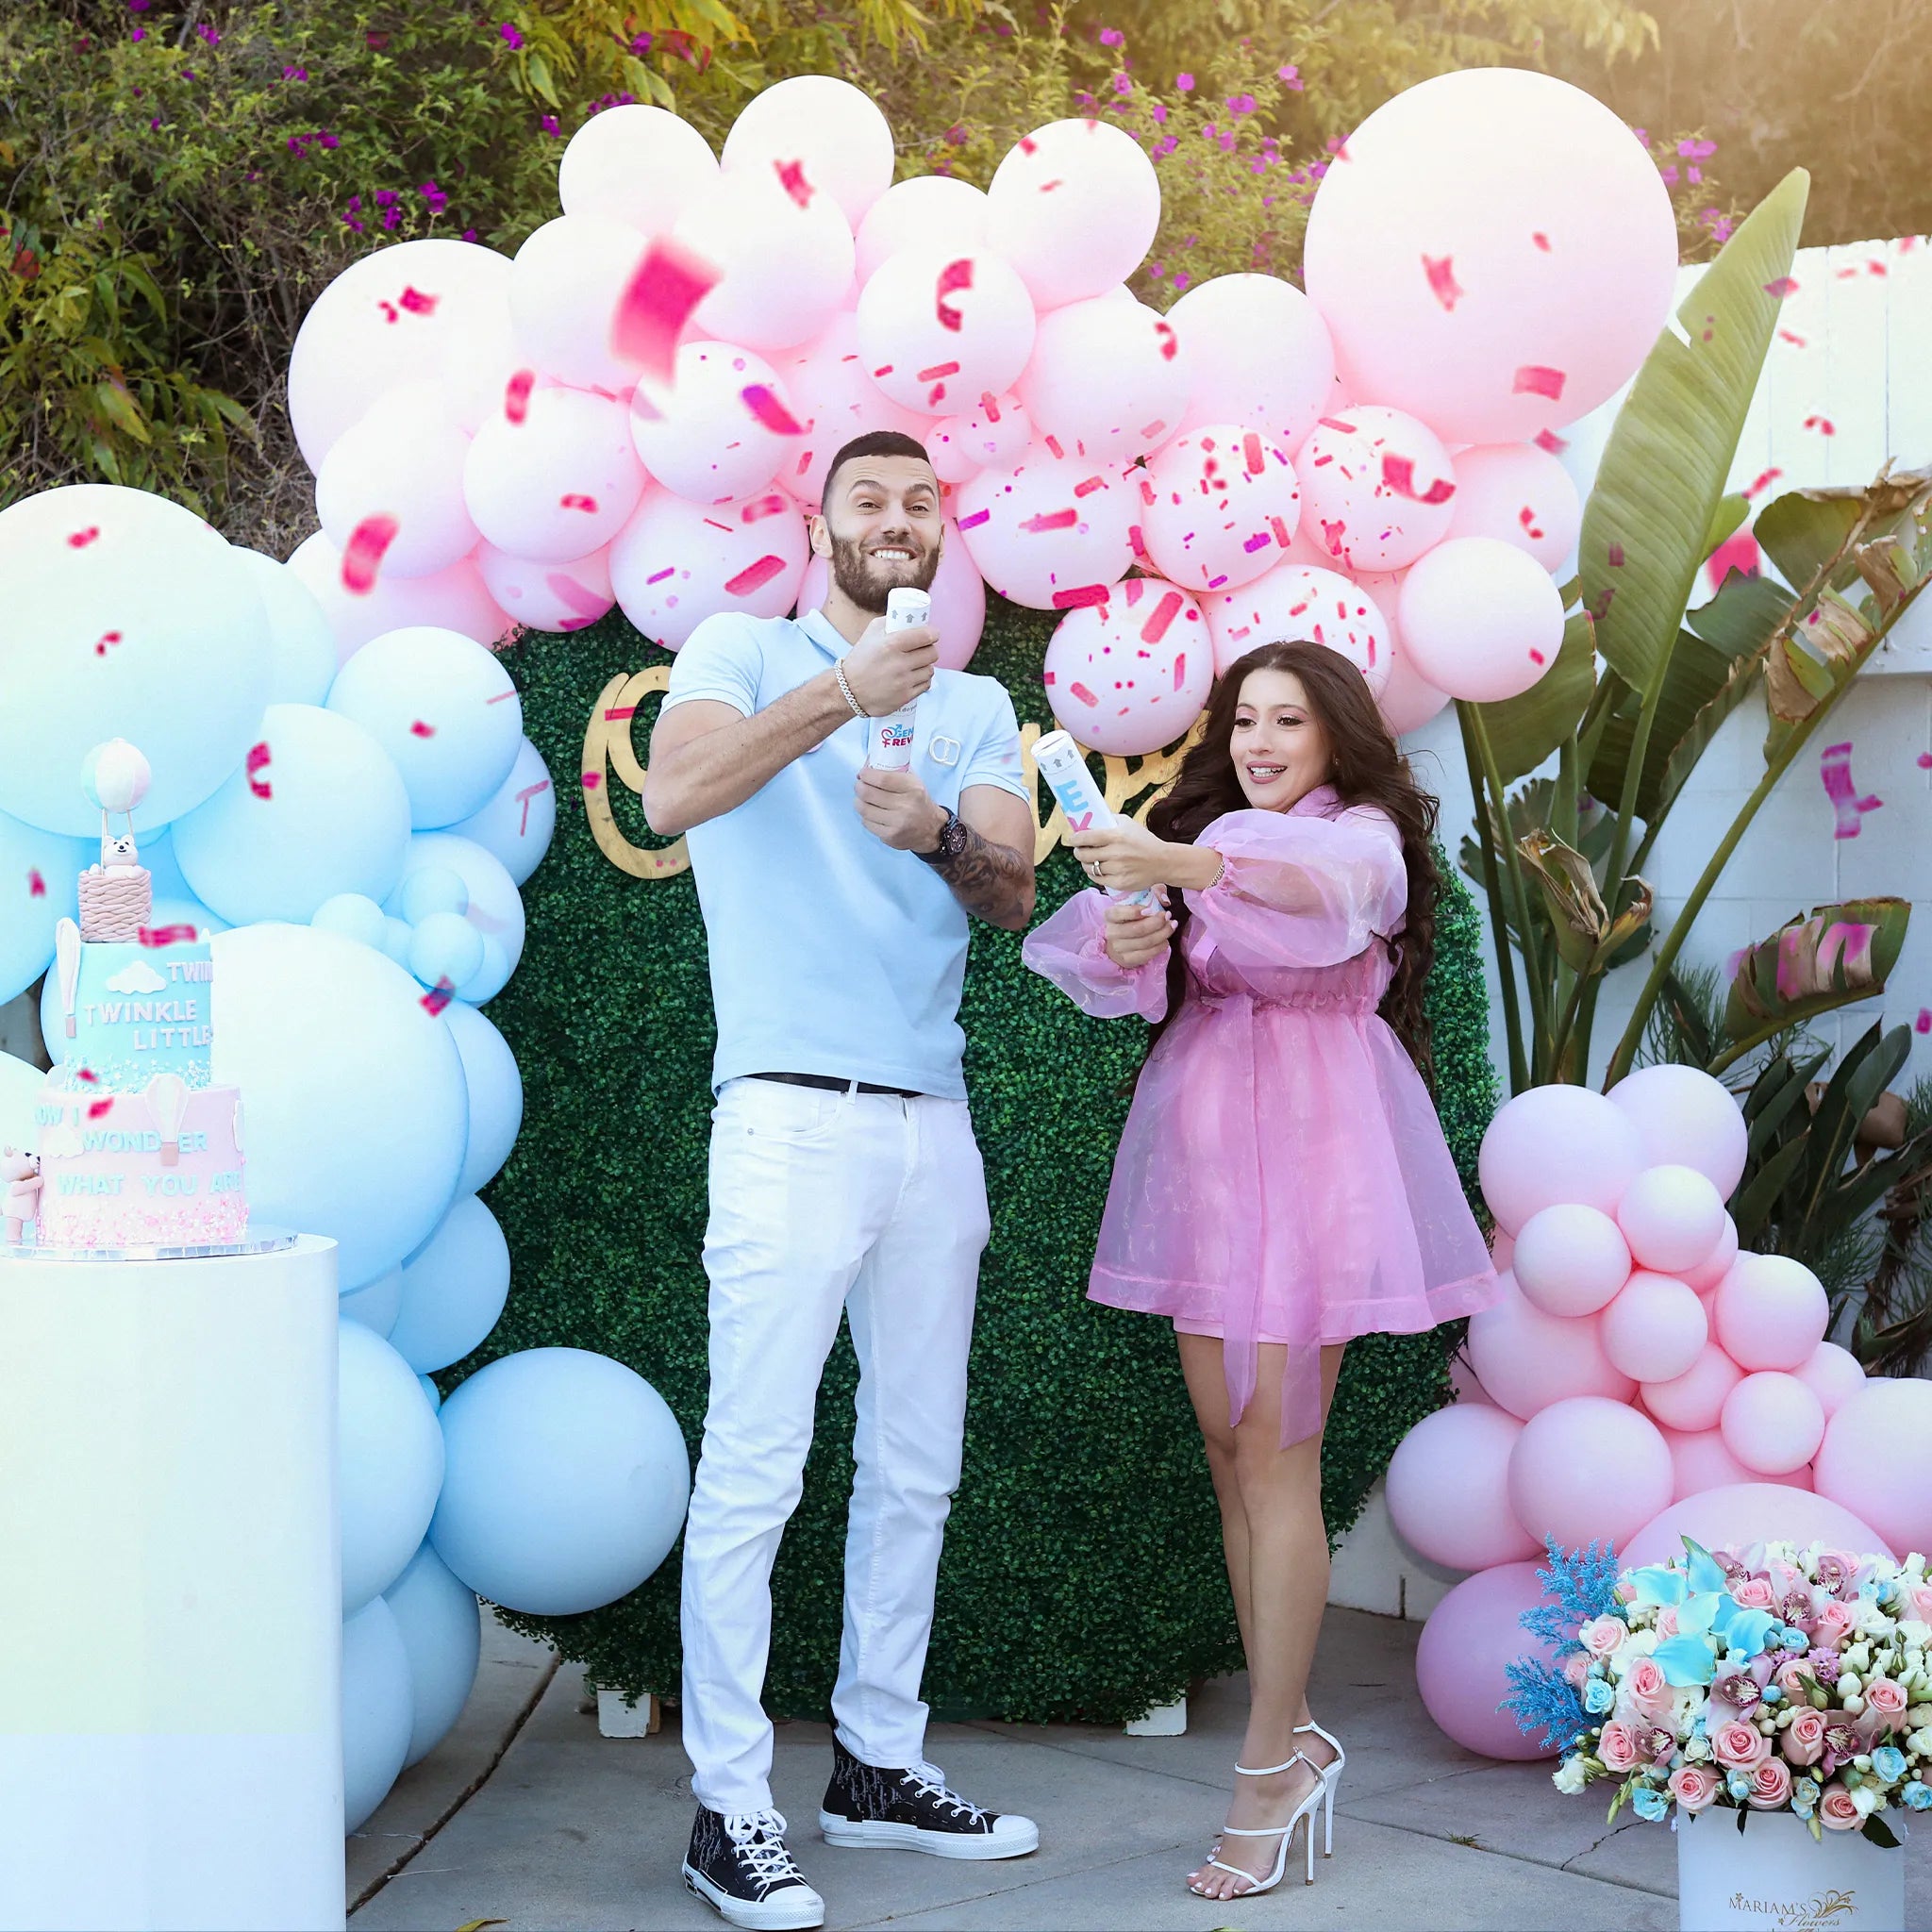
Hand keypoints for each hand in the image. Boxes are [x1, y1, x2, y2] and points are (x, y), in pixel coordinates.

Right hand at [842, 615, 938, 717]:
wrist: (848, 690)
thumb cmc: (860, 659)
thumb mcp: (870, 633)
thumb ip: (890, 622)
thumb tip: (910, 618)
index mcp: (891, 644)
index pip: (925, 636)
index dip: (933, 634)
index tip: (933, 634)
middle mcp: (899, 663)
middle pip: (932, 653)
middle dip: (930, 649)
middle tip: (924, 649)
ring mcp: (903, 682)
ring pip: (930, 670)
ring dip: (926, 666)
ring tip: (917, 664)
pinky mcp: (905, 697)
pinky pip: (925, 685)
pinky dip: (922, 680)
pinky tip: (914, 677)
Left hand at [854, 765, 945, 850]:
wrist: (931, 829)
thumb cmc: (919, 801)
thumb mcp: (913, 782)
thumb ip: (894, 770)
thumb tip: (868, 763)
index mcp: (913, 789)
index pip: (882, 779)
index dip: (867, 775)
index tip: (863, 773)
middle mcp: (906, 806)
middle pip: (868, 793)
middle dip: (859, 786)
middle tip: (859, 785)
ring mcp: (897, 823)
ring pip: (864, 809)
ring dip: (859, 801)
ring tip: (862, 799)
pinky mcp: (890, 836)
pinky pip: (867, 823)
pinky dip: (866, 816)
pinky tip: (871, 813)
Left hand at [1070, 820, 1206, 894]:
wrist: (1163, 861)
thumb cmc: (1144, 840)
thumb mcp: (1129, 824)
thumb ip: (1110, 820)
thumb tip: (1090, 819)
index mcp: (1116, 836)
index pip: (1086, 837)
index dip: (1075, 839)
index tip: (1072, 839)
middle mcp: (1116, 853)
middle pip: (1084, 854)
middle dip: (1078, 852)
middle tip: (1079, 851)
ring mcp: (1117, 869)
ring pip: (1090, 868)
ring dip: (1086, 864)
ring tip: (1089, 861)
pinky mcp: (1119, 883)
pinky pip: (1098, 879)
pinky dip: (1095, 875)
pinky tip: (1098, 870)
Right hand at [1103, 899, 1174, 970]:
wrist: (1119, 944)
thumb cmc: (1131, 919)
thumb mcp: (1136, 903)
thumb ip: (1151, 894)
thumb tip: (1164, 899)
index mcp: (1110, 916)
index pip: (1119, 913)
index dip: (1135, 911)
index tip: (1151, 910)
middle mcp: (1111, 932)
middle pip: (1137, 929)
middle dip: (1156, 922)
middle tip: (1168, 915)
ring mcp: (1119, 948)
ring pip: (1146, 942)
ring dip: (1163, 933)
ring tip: (1172, 925)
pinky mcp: (1128, 960)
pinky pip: (1148, 954)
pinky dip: (1160, 946)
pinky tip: (1166, 940)